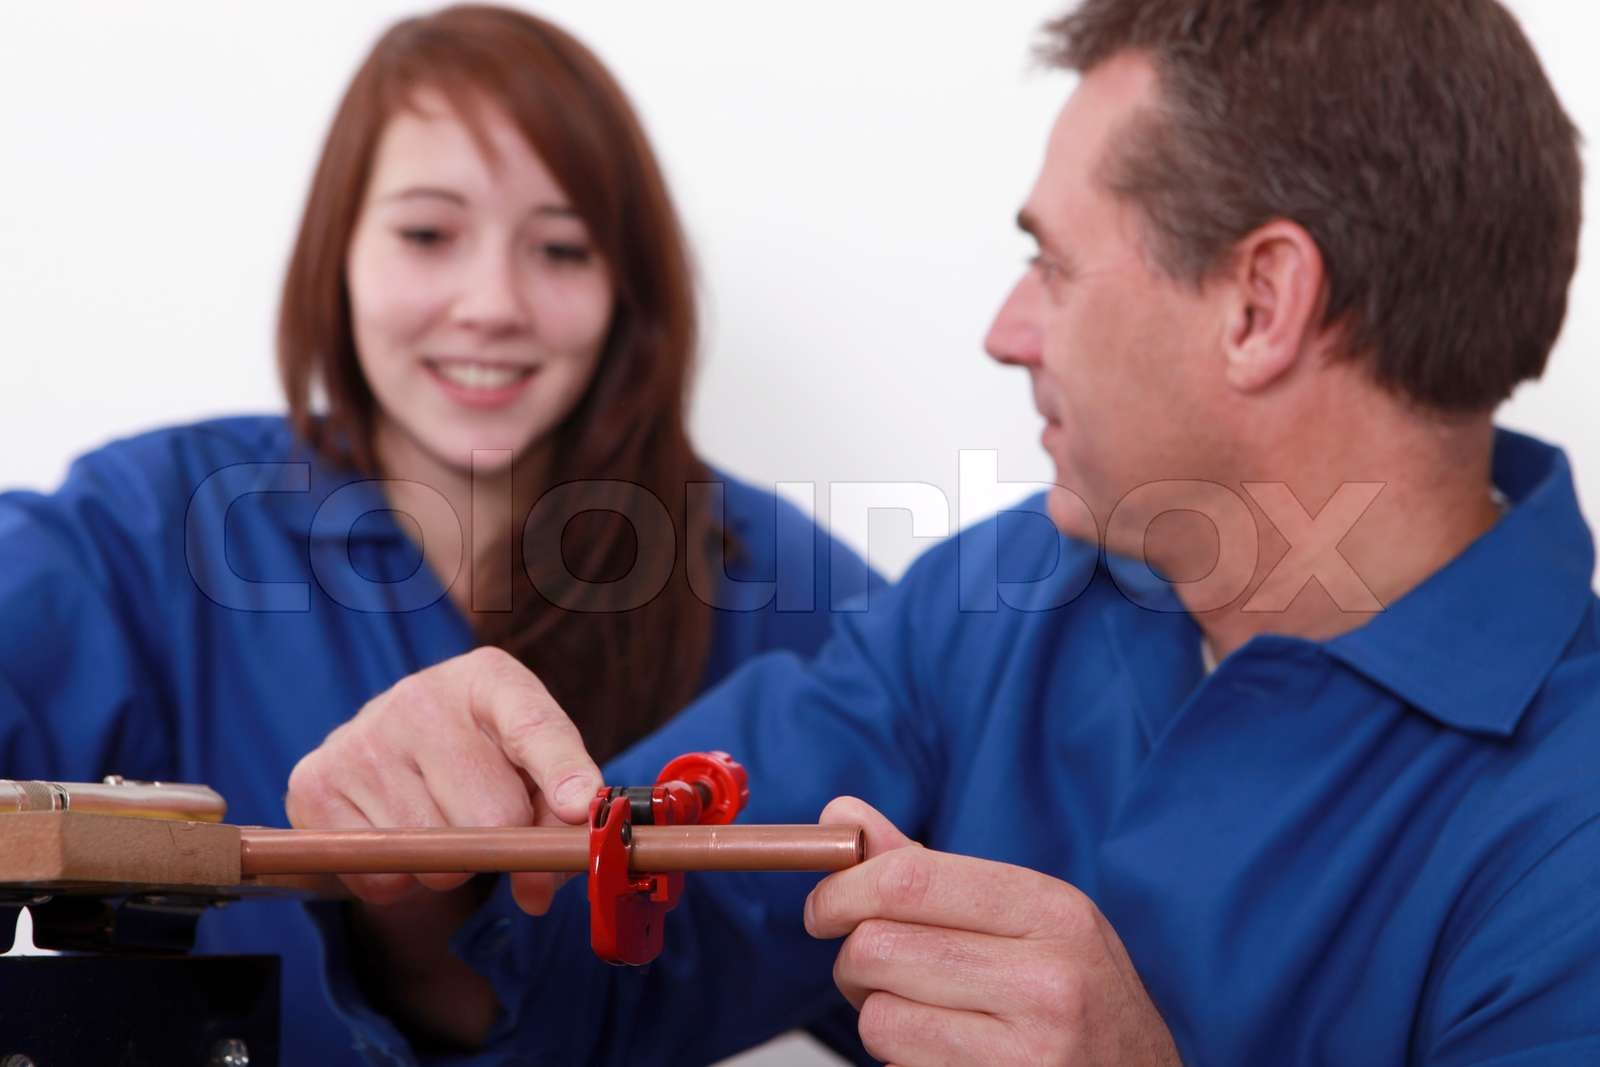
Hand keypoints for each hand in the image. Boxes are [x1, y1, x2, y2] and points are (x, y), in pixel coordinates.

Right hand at [285, 646, 601, 914]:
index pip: (533, 727)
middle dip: (500, 841)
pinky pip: (382, 876)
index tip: (576, 808)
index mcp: (490, 680)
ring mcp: (361, 737)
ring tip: (437, 819)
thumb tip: (538, 890)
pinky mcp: (314, 782)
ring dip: (448, 864)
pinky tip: (396, 832)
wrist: (394, 744)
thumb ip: (552, 823)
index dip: (562, 771)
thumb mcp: (529, 768)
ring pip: (435, 855)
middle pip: (491, 817)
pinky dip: (400, 878)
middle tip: (484, 819)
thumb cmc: (481, 759)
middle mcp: (421, 697)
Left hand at [803, 798, 1180, 1066]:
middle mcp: (1048, 978)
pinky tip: (948, 1053)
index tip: (824, 908)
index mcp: (1051, 909)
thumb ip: (927, 867)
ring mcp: (1028, 1052)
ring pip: (877, 1017)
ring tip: (924, 1015)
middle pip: (877, 947)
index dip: (842, 890)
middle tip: (874, 970)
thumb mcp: (1027, 918)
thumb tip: (840, 815)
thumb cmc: (1078, 996)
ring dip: (878, 1017)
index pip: (909, 879)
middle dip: (854, 960)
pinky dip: (902, 1059)